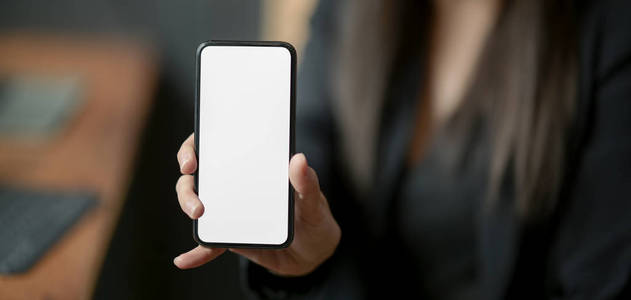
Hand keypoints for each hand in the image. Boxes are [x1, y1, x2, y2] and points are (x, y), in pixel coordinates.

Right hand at [174, 133, 340, 275]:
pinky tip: (184, 260)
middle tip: (196, 197)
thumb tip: (299, 159)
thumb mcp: (314, 201)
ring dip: (189, 205)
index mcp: (255, 164)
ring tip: (197, 216)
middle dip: (187, 183)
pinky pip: (209, 242)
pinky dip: (196, 251)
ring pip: (198, 201)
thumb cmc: (314, 218)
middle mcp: (236, 182)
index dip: (197, 146)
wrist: (313, 252)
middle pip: (200, 174)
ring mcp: (229, 208)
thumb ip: (307, 183)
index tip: (192, 158)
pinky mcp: (230, 235)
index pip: (218, 144)